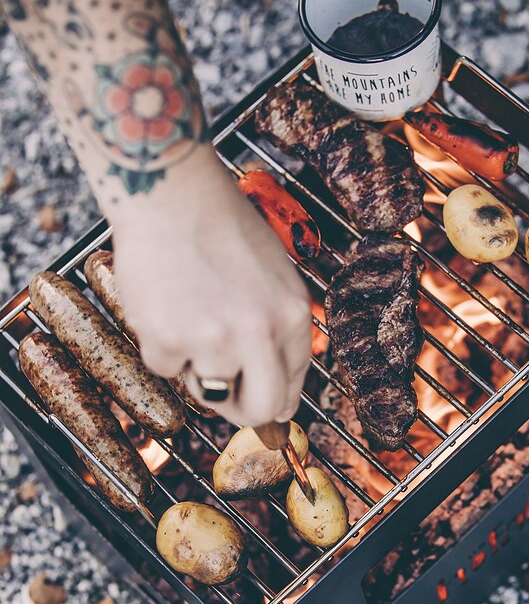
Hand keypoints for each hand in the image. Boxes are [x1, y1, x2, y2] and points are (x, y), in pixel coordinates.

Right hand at [111, 146, 311, 426]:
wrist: (170, 192)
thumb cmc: (220, 226)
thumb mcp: (275, 276)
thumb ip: (279, 333)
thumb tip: (280, 405)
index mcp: (293, 316)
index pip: (291, 387)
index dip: (271, 398)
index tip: (255, 401)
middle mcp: (260, 333)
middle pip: (259, 411)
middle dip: (240, 410)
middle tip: (221, 393)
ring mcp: (214, 340)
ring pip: (206, 391)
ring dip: (194, 367)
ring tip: (187, 316)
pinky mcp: (168, 341)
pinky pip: (165, 369)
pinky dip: (160, 345)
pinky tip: (163, 304)